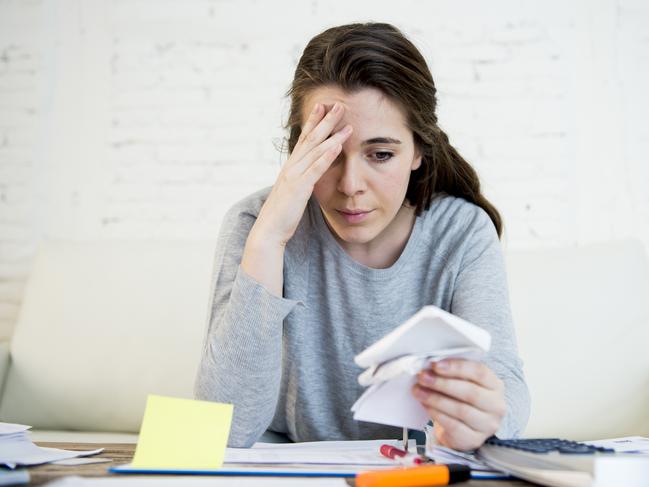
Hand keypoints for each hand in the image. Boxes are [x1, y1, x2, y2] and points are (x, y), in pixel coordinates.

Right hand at [250, 102, 352, 246]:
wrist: (269, 230)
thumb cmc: (282, 215)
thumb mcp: (293, 193)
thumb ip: (301, 181)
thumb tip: (309, 177)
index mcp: (291, 167)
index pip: (304, 139)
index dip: (314, 121)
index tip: (323, 106)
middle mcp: (291, 167)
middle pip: (311, 138)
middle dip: (325, 120)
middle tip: (338, 103)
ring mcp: (294, 175)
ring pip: (315, 150)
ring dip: (332, 135)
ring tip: (347, 123)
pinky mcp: (299, 187)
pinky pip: (315, 168)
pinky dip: (327, 155)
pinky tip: (337, 145)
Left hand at [412, 359, 505, 450]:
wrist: (463, 428)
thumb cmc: (462, 399)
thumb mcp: (463, 382)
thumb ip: (452, 373)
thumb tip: (430, 367)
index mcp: (495, 385)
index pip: (480, 372)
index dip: (456, 367)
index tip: (435, 364)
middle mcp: (496, 406)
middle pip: (470, 392)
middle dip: (443, 383)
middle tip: (423, 377)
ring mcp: (487, 425)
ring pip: (461, 410)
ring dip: (436, 398)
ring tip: (419, 391)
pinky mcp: (474, 440)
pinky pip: (454, 426)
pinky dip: (437, 413)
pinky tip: (426, 405)